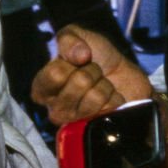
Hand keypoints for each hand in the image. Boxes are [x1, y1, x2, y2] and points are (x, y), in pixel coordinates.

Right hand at [31, 23, 152, 126]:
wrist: (125, 75)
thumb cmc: (96, 57)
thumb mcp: (77, 36)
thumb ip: (69, 38)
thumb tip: (79, 56)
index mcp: (43, 88)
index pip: (55, 74)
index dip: (72, 62)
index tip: (78, 61)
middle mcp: (55, 110)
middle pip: (79, 83)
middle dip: (93, 71)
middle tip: (94, 73)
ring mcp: (76, 124)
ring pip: (96, 97)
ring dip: (105, 85)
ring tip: (102, 86)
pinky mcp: (96, 131)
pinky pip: (110, 108)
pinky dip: (116, 98)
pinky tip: (110, 99)